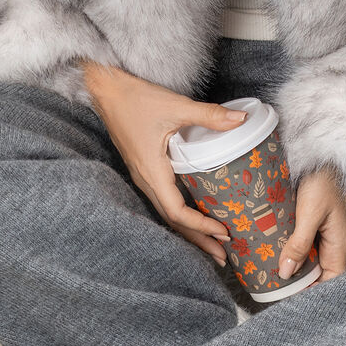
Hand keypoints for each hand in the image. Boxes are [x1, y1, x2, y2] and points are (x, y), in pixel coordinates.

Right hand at [82, 62, 248, 264]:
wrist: (105, 88)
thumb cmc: (134, 97)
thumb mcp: (175, 105)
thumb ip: (208, 115)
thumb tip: (240, 120)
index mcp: (152, 172)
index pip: (177, 212)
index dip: (200, 226)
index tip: (222, 232)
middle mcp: (146, 181)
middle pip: (174, 222)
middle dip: (198, 240)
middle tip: (223, 256)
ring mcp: (144, 178)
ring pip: (168, 214)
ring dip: (190, 232)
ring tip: (213, 247)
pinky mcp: (146, 172)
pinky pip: (165, 202)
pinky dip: (182, 216)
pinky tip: (196, 221)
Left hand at [278, 168, 345, 284]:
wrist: (319, 157)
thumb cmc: (322, 182)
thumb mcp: (310, 213)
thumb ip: (299, 243)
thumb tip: (286, 273)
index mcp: (339, 246)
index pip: (332, 282)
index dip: (315, 293)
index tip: (293, 298)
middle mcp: (333, 247)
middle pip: (319, 277)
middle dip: (301, 285)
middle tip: (277, 290)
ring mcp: (323, 239)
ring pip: (309, 265)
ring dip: (294, 271)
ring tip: (272, 278)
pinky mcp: (312, 231)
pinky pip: (303, 250)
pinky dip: (290, 256)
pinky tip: (275, 258)